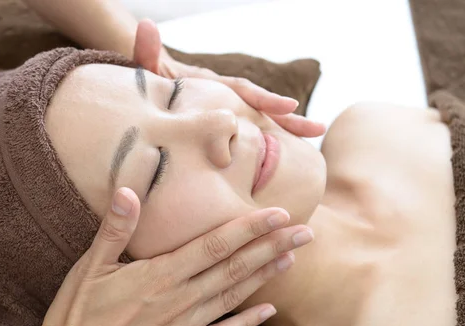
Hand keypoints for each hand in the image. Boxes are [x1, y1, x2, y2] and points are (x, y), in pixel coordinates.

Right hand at [26, 187, 312, 325]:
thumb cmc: (76, 317)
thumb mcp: (89, 267)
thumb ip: (115, 228)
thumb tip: (130, 190)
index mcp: (161, 275)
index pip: (216, 244)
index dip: (250, 228)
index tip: (280, 213)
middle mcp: (181, 300)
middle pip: (236, 268)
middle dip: (273, 247)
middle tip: (306, 231)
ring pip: (235, 297)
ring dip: (266, 276)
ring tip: (293, 258)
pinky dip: (247, 322)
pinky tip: (268, 311)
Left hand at [133, 19, 326, 137]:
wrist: (154, 80)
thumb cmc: (152, 79)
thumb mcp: (149, 69)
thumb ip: (148, 52)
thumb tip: (146, 26)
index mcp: (213, 85)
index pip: (242, 90)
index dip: (264, 98)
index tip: (287, 105)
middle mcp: (227, 95)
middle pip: (261, 105)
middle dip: (288, 117)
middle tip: (317, 129)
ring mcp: (228, 108)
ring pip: (261, 120)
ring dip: (286, 129)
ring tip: (314, 139)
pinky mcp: (226, 122)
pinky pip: (250, 132)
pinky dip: (267, 141)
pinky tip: (281, 159)